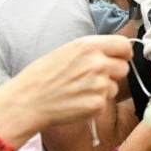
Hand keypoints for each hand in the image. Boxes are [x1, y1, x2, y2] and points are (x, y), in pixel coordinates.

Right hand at [5, 35, 131, 128]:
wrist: (26, 102)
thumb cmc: (42, 76)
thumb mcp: (68, 50)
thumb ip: (93, 49)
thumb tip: (115, 51)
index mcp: (89, 46)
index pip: (124, 46)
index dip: (122, 54)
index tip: (118, 58)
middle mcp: (97, 63)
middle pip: (124, 67)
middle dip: (113, 73)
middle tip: (92, 78)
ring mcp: (99, 84)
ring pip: (115, 87)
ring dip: (103, 90)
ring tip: (79, 90)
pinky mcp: (97, 104)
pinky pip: (106, 102)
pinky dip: (95, 104)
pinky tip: (77, 101)